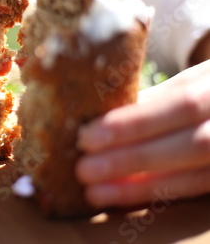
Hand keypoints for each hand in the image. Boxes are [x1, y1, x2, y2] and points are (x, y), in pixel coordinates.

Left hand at [76, 60, 209, 207]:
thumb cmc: (204, 91)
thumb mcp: (184, 83)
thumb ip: (150, 101)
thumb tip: (96, 117)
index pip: (181, 104)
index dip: (135, 123)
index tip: (88, 137)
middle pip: (188, 145)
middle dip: (131, 159)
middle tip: (83, 169)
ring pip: (193, 177)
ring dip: (138, 187)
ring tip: (94, 192)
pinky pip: (193, 190)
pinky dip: (154, 194)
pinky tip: (119, 197)